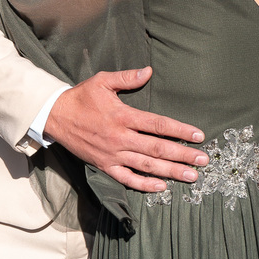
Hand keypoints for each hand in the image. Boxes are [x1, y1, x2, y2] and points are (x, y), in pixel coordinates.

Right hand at [45, 67, 206, 191]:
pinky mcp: (104, 165)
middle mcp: (120, 137)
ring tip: (191, 176)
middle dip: (183, 155)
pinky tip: (161, 187)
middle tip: (203, 161)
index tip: (198, 135)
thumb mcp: (102, 81)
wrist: (55, 116)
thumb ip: (127, 78)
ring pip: (147, 166)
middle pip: (157, 149)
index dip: (180, 130)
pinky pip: (127, 179)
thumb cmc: (81, 97)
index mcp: (122, 116)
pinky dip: (144, 185)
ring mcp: (112, 154)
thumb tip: (148, 71)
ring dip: (171, 171)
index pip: (158, 125)